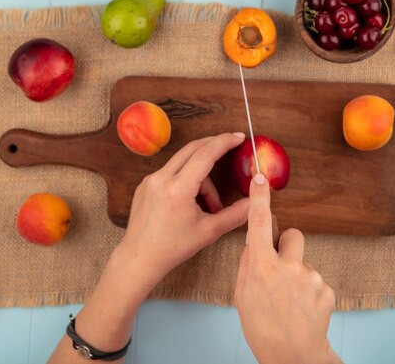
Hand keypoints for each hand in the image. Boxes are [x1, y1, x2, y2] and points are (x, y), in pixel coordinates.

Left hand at [119, 132, 249, 288]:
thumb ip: (235, 215)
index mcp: (178, 189)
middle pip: (193, 149)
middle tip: (231, 146)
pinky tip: (192, 203)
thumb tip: (255, 202)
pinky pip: (171, 173)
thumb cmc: (173, 247)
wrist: (140, 258)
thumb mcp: (209, 231)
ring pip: (183, 163)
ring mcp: (150, 180)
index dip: (224, 142)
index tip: (238, 137)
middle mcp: (161, 179)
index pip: (205, 154)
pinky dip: (186, 180)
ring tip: (210, 205)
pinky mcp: (145, 185)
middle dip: (214, 146)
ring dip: (202, 176)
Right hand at [234, 174, 341, 363]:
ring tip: (291, 302)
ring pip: (304, 263)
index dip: (260, 200)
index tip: (260, 180)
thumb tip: (254, 245)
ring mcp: (311, 277)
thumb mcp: (242, 296)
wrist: (294, 357)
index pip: (259, 224)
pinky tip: (303, 309)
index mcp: (262, 267)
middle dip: (288, 246)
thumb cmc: (263, 329)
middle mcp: (288, 267)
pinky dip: (310, 291)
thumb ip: (248, 266)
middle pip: (293, 235)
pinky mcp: (327, 289)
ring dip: (298, 275)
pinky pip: (316, 280)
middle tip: (281, 269)